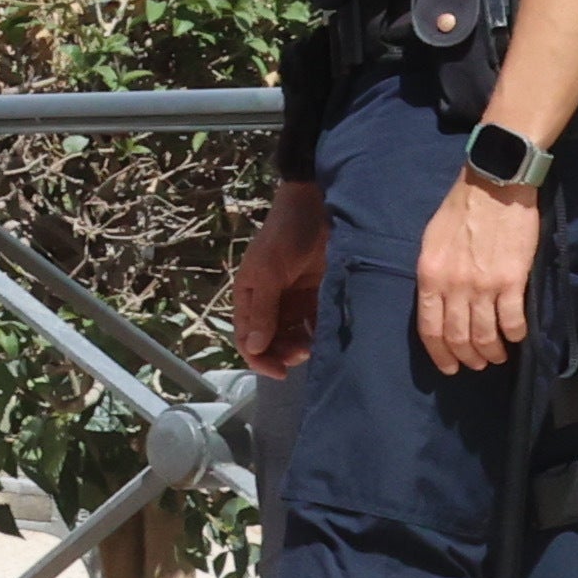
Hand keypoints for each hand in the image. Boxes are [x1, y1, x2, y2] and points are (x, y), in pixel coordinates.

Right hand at [227, 187, 326, 377]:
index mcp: (249, 296)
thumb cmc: (285, 235)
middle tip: (303, 353)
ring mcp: (295, 300)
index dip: (260, 358)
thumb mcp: (268, 271)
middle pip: (271, 341)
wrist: (319, 207)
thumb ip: (262, 309)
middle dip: (283, 353)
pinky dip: (321, 334)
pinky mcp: (319, 296)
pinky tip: (330, 336)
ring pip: (295, 336)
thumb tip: (254, 347)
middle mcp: (270, 303)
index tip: (280, 371)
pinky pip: (317, 324)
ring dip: (303, 346)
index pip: (247, 338)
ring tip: (316, 345)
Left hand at [414, 170, 539, 373]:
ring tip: (498, 356)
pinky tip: (518, 337)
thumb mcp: (431, 242)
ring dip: (493, 352)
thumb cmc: (460, 210)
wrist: (493, 185)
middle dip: (467, 357)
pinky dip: (516, 335)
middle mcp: (452, 286)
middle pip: (458, 336)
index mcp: (429, 276)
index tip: (449, 367)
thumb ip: (434, 275)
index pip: (429, 327)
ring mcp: (482, 285)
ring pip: (485, 335)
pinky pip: (513, 321)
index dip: (439, 353)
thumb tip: (437, 303)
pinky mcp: (511, 280)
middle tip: (477, 364)